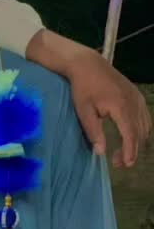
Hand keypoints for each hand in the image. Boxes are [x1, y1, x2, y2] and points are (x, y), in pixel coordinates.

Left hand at [68, 49, 149, 167]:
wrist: (88, 64)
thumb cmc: (83, 88)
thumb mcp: (84, 111)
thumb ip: (93, 132)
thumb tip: (101, 152)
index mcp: (121, 106)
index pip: (130, 134)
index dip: (130, 151)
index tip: (125, 164)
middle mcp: (133, 102)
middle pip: (140, 132)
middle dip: (132, 150)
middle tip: (119, 163)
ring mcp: (137, 98)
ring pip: (145, 125)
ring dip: (137, 141)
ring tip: (123, 153)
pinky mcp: (136, 95)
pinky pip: (145, 117)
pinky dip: (141, 130)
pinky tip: (131, 137)